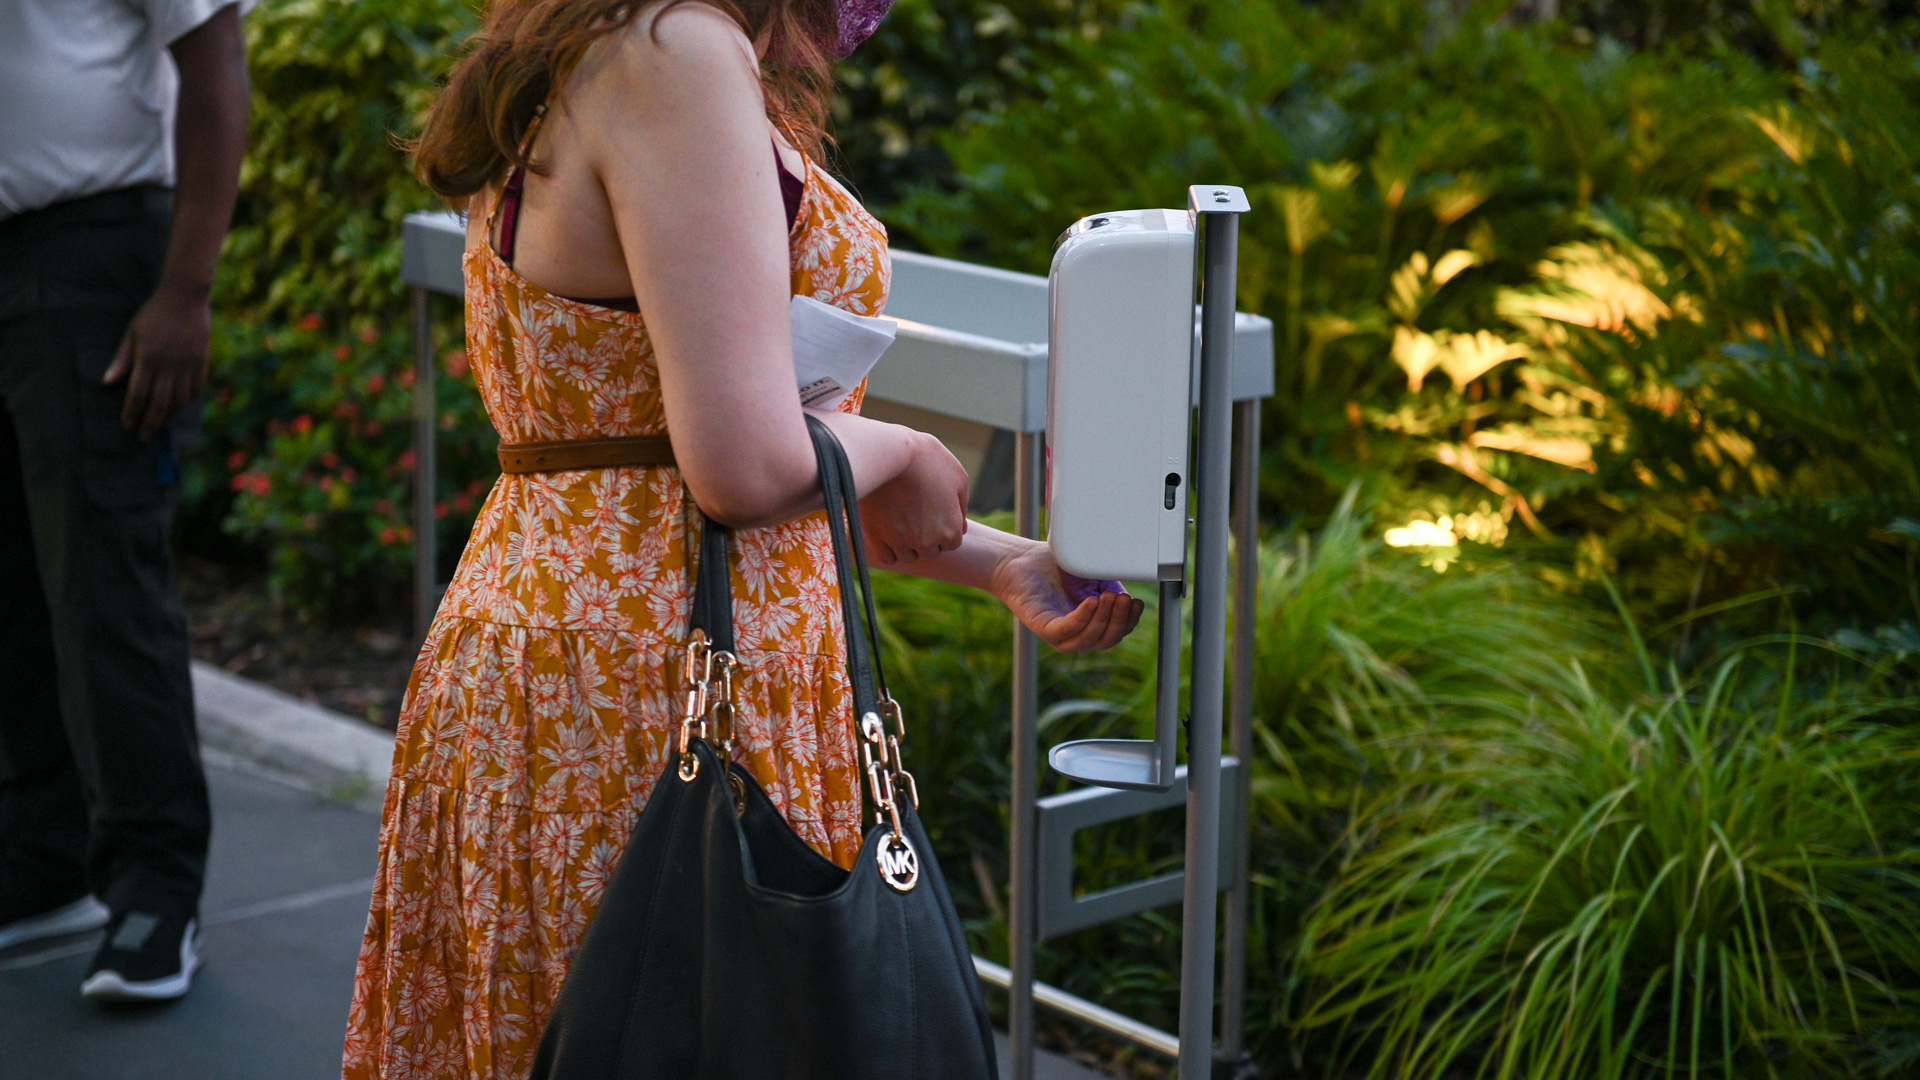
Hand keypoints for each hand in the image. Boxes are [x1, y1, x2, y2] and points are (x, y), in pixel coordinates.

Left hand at [102, 284, 211, 438]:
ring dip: (169, 416)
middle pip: (159, 403)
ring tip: (160, 425)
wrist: (185, 298)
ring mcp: (188, 365)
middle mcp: (169, 366)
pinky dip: (187, 401)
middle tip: (143, 436)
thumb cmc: (153, 314)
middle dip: (150, 422)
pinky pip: (195, 389)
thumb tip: (107, 383)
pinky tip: (179, 406)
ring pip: (179, 400)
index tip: (127, 425)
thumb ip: (122, 359)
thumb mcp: (132, 333)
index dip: (131, 412)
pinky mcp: (201, 362)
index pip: (138, 394)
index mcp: (148, 359)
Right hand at [858, 431, 968, 564]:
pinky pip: (888, 557)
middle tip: (915, 514)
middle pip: (930, 551)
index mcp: (950, 529)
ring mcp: (901, 541)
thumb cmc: (929, 459)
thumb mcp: (958, 478)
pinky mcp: (877, 537)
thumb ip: (962, 507)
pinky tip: (888, 533)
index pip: (950, 543)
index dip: (943, 529)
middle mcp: (927, 541)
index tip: (932, 513)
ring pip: (909, 556)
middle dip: (926, 537)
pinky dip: (890, 550)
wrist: (893, 452)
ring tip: (901, 521)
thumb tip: (961, 528)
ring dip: (908, 544)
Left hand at [990, 540, 1143, 651]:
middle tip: (1123, 598)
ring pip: (1090, 640)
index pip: (1118, 632)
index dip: (1130, 620)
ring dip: (1104, 619)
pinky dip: (1083, 618)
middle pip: (1107, 640)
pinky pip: (1068, 630)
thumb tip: (1132, 591)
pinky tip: (1091, 601)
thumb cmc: (1055, 565)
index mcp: (1092, 623)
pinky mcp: (1044, 628)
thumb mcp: (1093, 573)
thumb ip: (1112, 582)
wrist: (1021, 559)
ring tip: (1108, 596)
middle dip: (1120, 620)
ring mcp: (1060, 634)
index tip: (1137, 602)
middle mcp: (1077, 633)